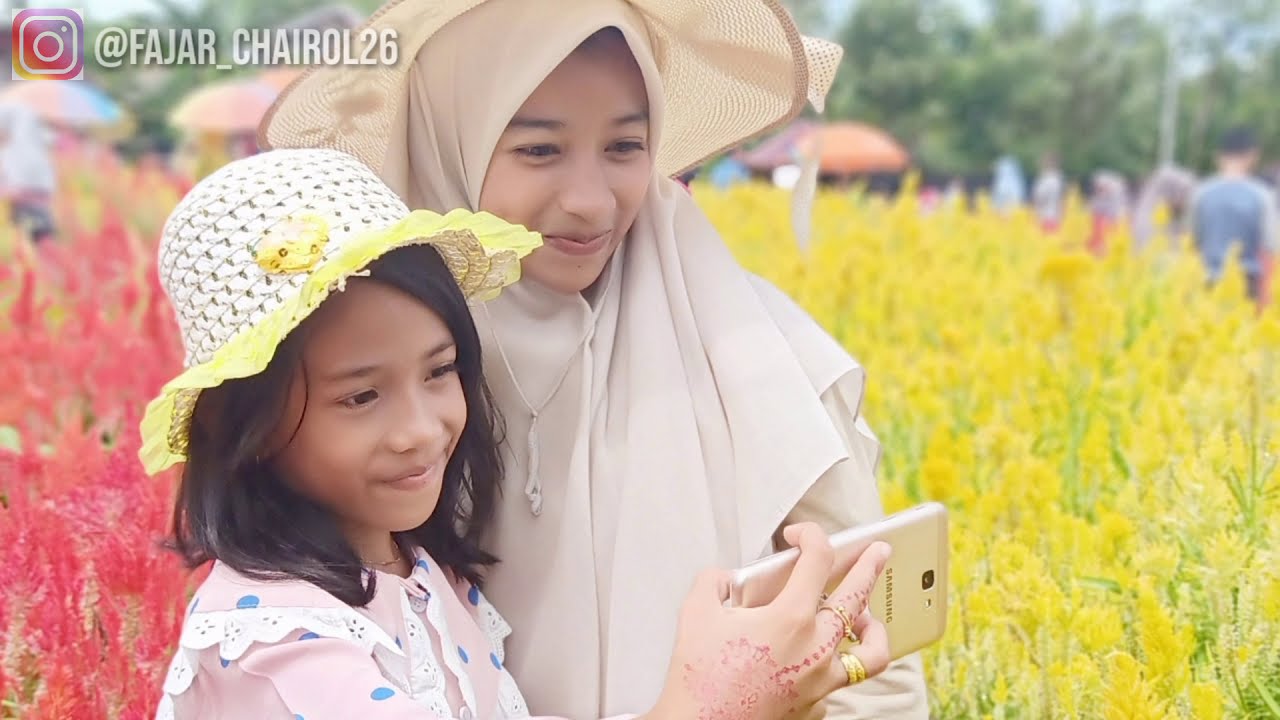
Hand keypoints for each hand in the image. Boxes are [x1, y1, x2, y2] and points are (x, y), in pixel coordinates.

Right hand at [644, 523, 891, 719]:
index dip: (812, 536)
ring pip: (870, 654)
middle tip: (879, 552)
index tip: (800, 535)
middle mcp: (816, 649)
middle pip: (857, 597)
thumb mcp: (697, 613)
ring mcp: (820, 682)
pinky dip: (830, 669)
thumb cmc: (700, 678)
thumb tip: (723, 579)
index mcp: (791, 619)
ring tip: (866, 620)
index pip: (818, 560)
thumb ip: (713, 583)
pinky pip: (835, 684)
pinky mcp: (814, 707)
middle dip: (870, 567)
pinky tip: (813, 663)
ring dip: (872, 630)